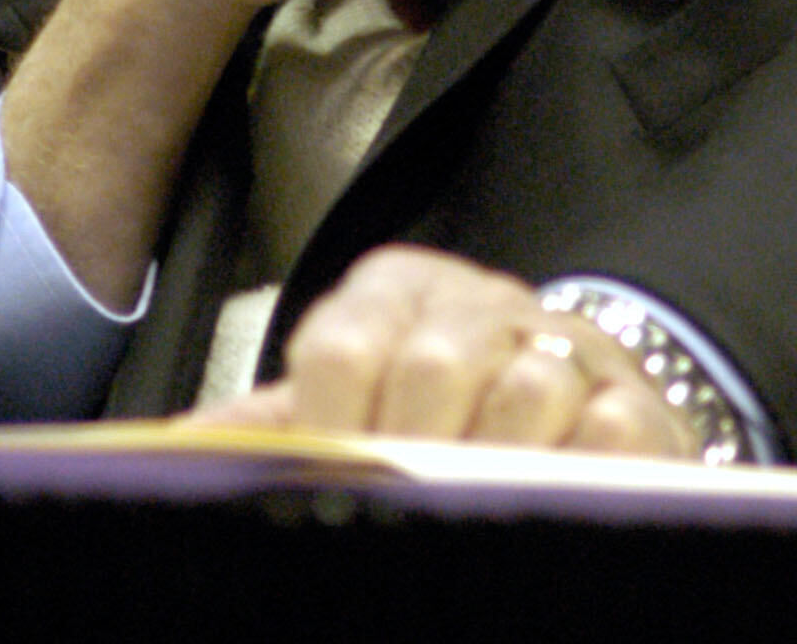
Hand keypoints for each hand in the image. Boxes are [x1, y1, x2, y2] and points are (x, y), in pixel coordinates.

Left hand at [200, 247, 703, 456]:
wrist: (572, 406)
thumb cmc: (434, 418)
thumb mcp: (346, 409)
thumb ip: (267, 430)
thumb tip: (161, 453)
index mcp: (395, 294)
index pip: (346, 342)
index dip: (334, 421)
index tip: (341, 470)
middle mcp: (481, 302)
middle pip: (434, 365)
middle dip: (412, 450)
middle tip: (405, 500)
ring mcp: (564, 344)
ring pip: (525, 387)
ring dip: (494, 462)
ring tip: (468, 502)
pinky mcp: (635, 400)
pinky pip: (610, 427)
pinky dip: (578, 469)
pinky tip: (546, 495)